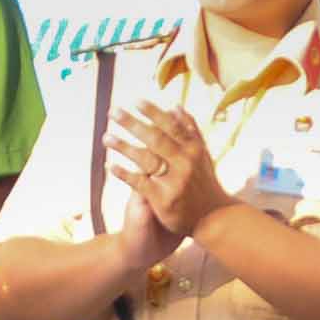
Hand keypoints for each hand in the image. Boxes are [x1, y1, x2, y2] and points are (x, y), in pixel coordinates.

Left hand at [107, 102, 225, 242]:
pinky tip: (110, 165)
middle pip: (155, 138)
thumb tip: (174, 105)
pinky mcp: (163, 199)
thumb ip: (190, 130)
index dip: (153, 112)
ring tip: (105, 137)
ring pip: (146, 159)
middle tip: (113, 111)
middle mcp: (185, 163)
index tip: (136, 101)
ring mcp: (174, 181)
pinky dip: (124, 173)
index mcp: (193, 149)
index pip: (171, 125)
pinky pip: (140, 183)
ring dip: (123, 146)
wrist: (213, 219)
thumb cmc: (205, 183)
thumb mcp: (202, 154)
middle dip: (133, 123)